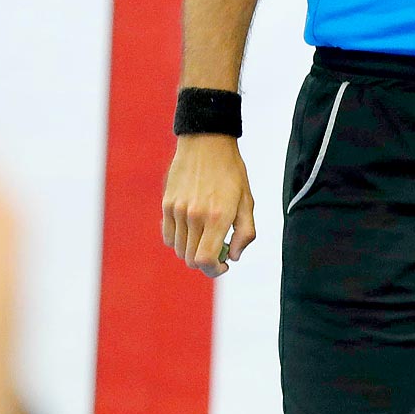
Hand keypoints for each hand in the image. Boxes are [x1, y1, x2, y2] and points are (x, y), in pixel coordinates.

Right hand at [161, 134, 256, 277]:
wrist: (206, 143)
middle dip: (206, 262)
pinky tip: (192, 229)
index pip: (206, 260)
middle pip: (191, 259)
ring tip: (206, 237)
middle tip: (219, 250)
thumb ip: (245, 232)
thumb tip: (234, 257)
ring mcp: (177, 211)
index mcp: (218, 217)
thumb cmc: (231, 172)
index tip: (224, 264)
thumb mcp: (248, 201)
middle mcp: (194, 216)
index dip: (214, 270)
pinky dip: (179, 241)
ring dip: (192, 251)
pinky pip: (168, 236)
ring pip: (179, 250)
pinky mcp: (167, 205)